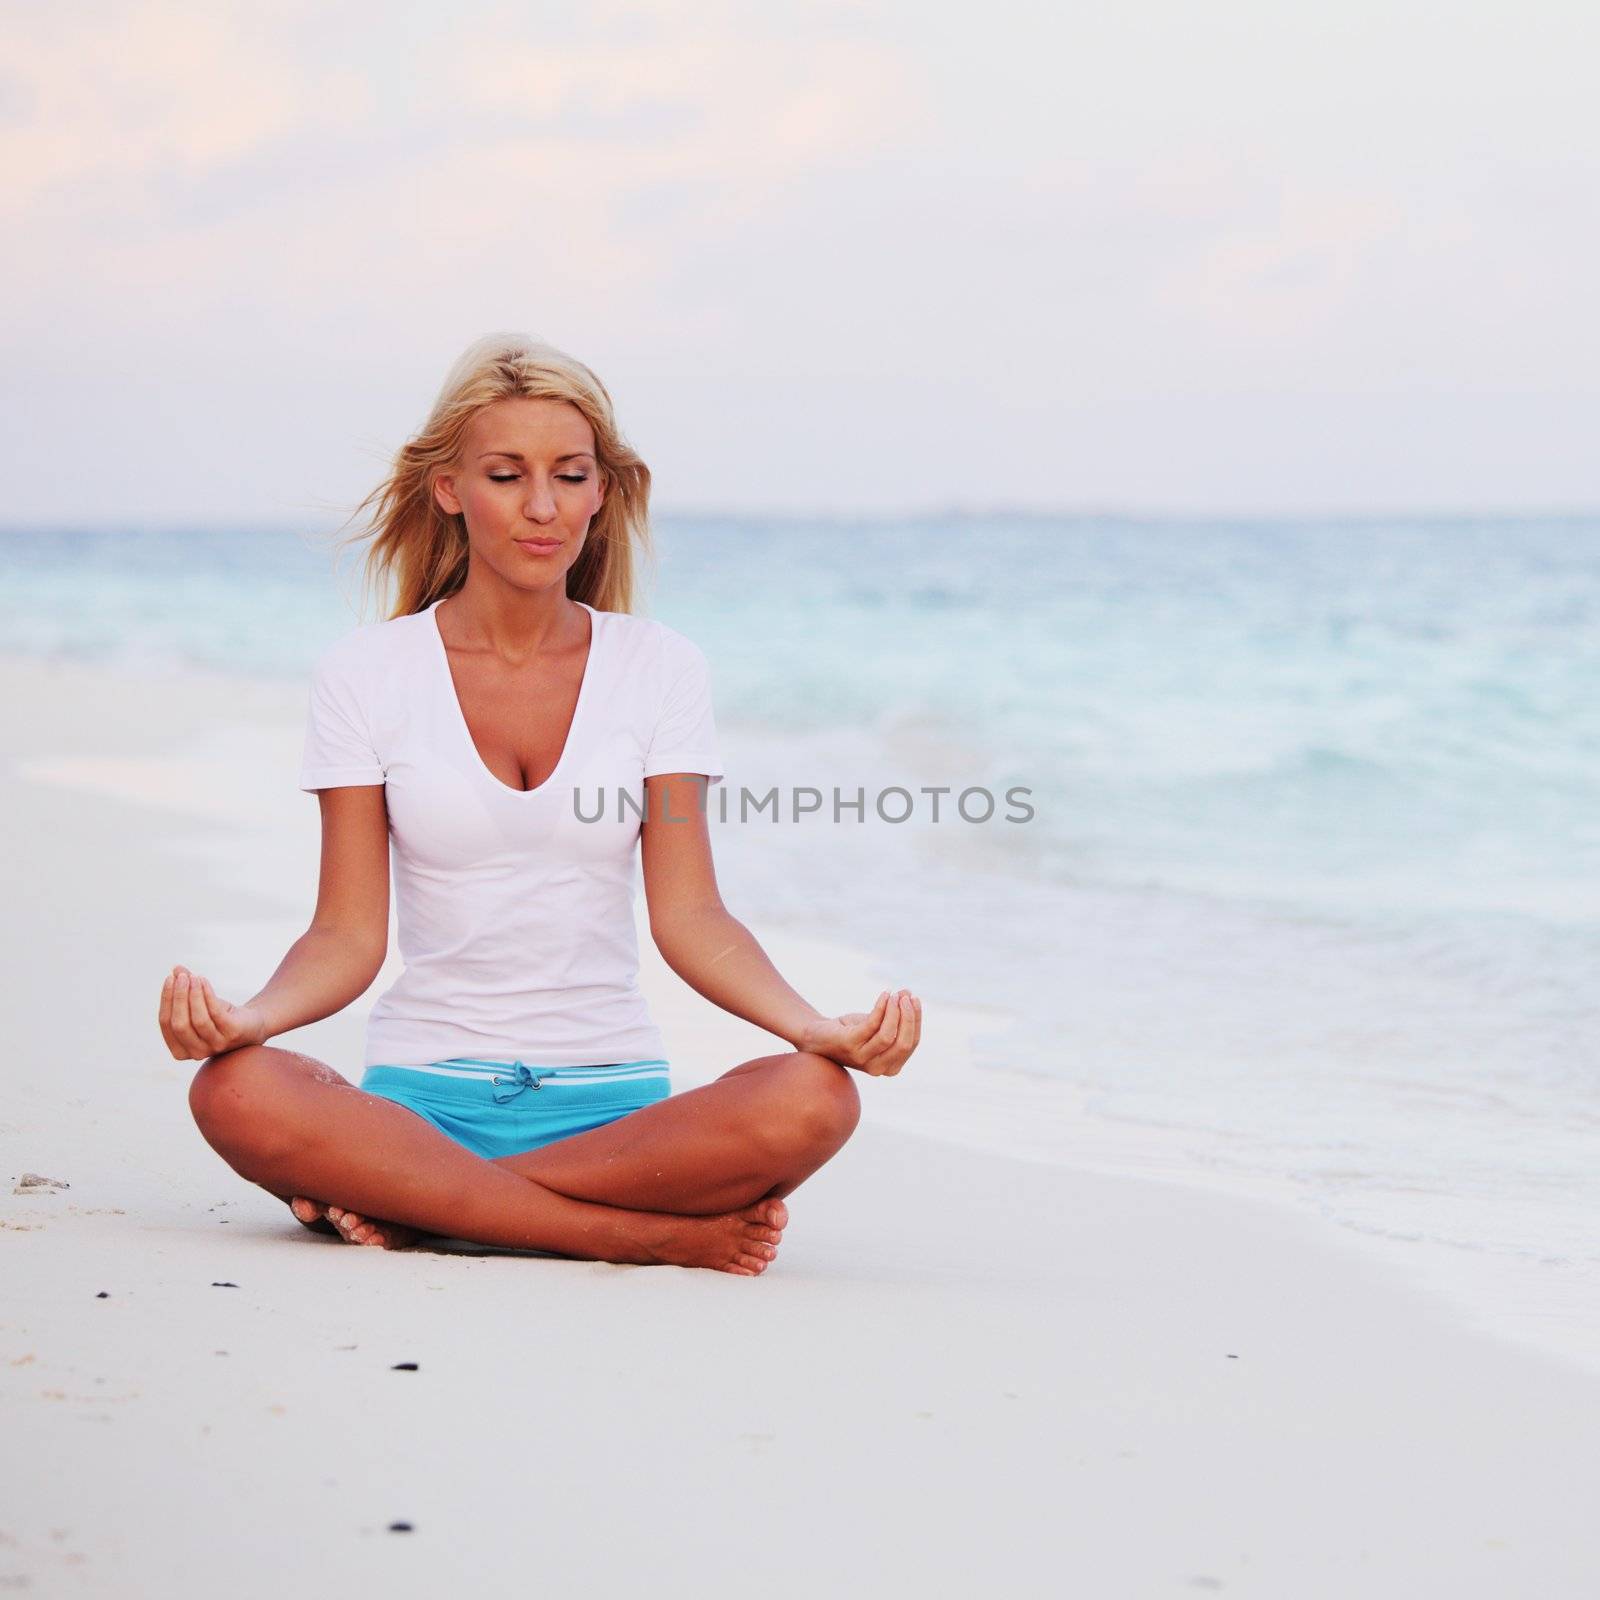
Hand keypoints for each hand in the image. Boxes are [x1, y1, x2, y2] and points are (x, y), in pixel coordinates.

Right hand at [159, 966, 267, 1060]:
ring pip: (198, 1020)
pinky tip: (204, 980)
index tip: (169, 978)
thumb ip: (185, 989)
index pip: (166, 1024)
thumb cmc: (219, 1016)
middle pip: (179, 1024)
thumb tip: (175, 968)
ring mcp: (216, 1046)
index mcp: (181, 1051)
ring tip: (194, 976)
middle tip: (180, 976)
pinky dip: (208, 995)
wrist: (252, 1025)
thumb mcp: (199, 1004)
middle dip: (178, 997)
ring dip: (193, 995)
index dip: (166, 1000)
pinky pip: (216, 1013)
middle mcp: (197, 1053)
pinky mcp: (232, 1034)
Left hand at [798, 990, 921, 1076]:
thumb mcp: (878, 1024)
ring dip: (895, 1012)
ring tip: (894, 994)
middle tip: (905, 995)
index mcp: (891, 1067)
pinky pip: (872, 1024)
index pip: (912, 1043)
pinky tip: (884, 995)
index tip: (913, 998)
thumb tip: (908, 993)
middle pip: (904, 1043)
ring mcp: (862, 1058)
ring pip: (889, 1036)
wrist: (818, 1037)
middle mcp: (878, 1068)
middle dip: (909, 1017)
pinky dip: (881, 1007)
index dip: (916, 1020)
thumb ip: (895, 1014)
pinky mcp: (849, 1044)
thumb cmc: (851, 1031)